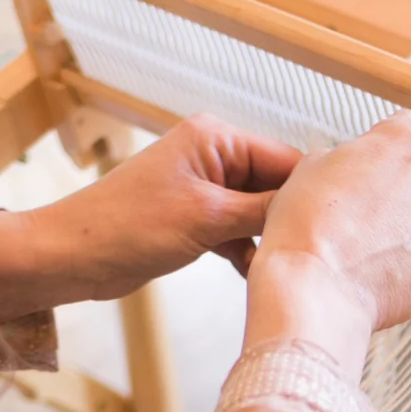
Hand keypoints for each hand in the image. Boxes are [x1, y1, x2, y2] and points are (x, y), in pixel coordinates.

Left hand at [0, 115, 301, 319]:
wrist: (72, 256)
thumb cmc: (127, 228)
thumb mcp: (207, 218)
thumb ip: (264, 210)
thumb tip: (314, 206)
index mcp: (217, 138)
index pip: (286, 159)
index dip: (311, 193)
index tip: (338, 227)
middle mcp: (213, 155)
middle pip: (275, 185)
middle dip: (289, 220)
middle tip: (315, 255)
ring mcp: (204, 187)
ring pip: (258, 212)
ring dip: (268, 240)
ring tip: (285, 268)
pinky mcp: (194, 217)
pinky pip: (238, 230)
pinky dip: (247, 251)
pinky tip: (255, 273)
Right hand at [243, 111, 410, 378]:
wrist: (315, 287)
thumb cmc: (308, 225)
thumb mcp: (314, 162)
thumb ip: (351, 156)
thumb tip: (356, 169)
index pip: (406, 134)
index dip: (379, 159)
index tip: (364, 178)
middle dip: (403, 195)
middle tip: (366, 219)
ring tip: (373, 251)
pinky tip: (387, 272)